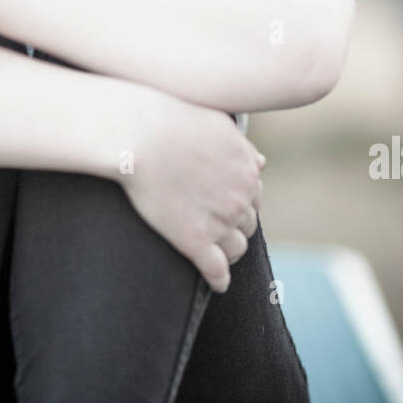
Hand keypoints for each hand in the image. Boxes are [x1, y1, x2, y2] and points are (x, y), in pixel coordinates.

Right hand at [119, 92, 265, 293]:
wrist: (141, 134)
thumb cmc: (173, 119)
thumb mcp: (218, 124)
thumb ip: (242, 146)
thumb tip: (261, 161)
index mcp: (248, 170)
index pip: (253, 196)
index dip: (240, 201)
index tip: (226, 205)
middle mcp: (240, 198)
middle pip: (248, 223)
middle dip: (236, 225)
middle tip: (217, 227)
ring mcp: (220, 222)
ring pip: (236, 248)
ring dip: (229, 250)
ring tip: (218, 254)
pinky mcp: (195, 241)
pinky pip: (216, 269)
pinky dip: (219, 279)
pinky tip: (217, 283)